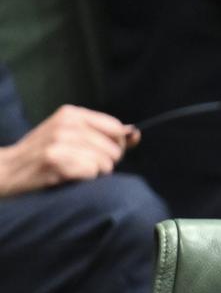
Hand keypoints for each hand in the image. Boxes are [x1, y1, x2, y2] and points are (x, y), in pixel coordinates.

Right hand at [0, 105, 138, 196]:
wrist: (7, 170)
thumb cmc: (44, 154)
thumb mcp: (71, 136)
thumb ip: (106, 135)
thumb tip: (136, 133)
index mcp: (71, 113)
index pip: (116, 128)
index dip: (115, 145)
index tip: (100, 152)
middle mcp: (66, 123)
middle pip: (114, 149)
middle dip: (105, 162)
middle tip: (82, 165)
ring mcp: (59, 141)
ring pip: (105, 163)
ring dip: (94, 173)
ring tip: (73, 170)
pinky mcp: (55, 161)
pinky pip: (92, 173)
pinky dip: (85, 179)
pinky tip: (67, 176)